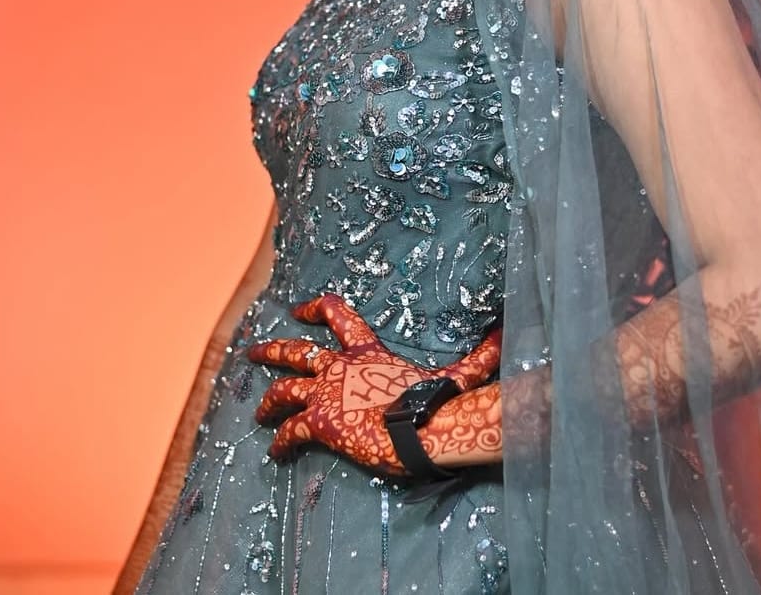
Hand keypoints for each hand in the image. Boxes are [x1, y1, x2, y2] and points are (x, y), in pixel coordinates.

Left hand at [247, 294, 501, 470]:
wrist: (422, 429)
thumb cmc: (439, 402)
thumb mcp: (461, 373)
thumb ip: (482, 353)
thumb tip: (508, 328)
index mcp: (367, 351)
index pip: (337, 316)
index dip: (315, 308)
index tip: (299, 307)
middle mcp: (340, 367)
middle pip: (295, 351)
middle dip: (272, 349)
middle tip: (251, 351)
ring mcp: (326, 394)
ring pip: (282, 390)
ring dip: (268, 401)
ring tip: (257, 412)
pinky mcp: (319, 423)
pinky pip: (290, 432)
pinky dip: (280, 442)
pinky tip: (276, 453)